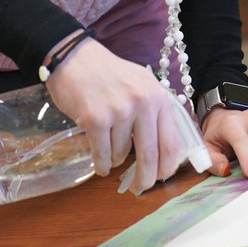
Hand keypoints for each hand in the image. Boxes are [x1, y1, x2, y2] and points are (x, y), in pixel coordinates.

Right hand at [44, 37, 184, 194]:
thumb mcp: (142, 84)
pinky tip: (100, 163)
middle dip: (145, 179)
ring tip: (109, 150)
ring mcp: (119, 111)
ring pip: (122, 156)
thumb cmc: (109, 74)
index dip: (167, 167)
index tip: (161, 177)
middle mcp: (142, 104)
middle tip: (139, 188)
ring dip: (115, 162)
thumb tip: (166, 150)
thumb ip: (155, 112)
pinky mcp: (95, 119)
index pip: (172, 143)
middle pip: (151, 156)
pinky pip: (102, 155)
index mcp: (158, 97)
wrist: (75, 58)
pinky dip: (101, 165)